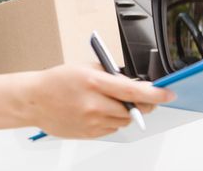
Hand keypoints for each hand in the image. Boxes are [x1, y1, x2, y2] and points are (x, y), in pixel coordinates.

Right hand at [24, 65, 175, 138]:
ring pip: (124, 121)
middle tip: (139, 98)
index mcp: (93, 82)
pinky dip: (111, 121)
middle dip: (141, 104)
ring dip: (124, 112)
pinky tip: (96, 111)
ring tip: (107, 102)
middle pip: (133, 110)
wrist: (34, 100)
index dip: (155, 94)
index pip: (133, 91)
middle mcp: (94, 104)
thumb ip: (110, 74)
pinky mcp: (89, 134)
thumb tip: (132, 82)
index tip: (168, 94)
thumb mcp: (84, 67)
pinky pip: (112, 129)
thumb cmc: (56, 81)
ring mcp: (91, 121)